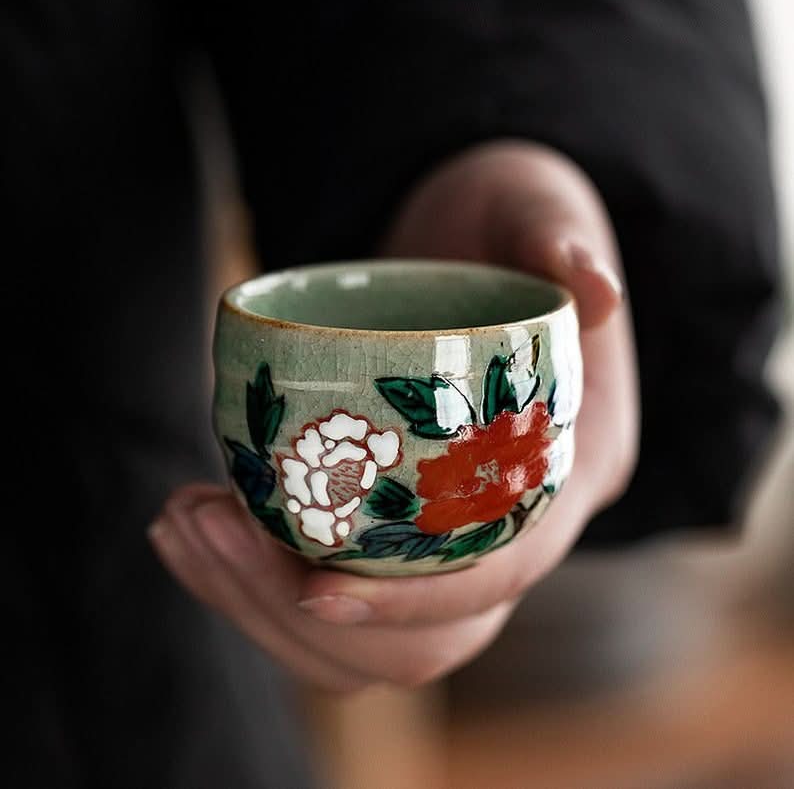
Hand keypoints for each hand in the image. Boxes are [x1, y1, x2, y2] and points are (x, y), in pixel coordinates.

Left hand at [149, 140, 637, 690]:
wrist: (464, 254)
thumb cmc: (504, 230)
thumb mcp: (534, 209)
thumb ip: (556, 237)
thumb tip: (596, 287)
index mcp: (568, 475)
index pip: (501, 572)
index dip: (416, 598)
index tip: (312, 583)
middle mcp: (511, 531)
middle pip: (423, 642)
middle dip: (301, 615)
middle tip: (200, 522)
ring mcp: (447, 541)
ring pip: (363, 642)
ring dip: (256, 604)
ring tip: (179, 520)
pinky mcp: (390, 530)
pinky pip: (325, 599)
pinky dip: (247, 586)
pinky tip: (188, 525)